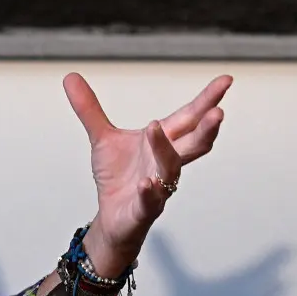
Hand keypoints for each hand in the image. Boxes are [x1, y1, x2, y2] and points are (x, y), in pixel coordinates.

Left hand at [64, 73, 231, 272]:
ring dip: (166, 150)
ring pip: (171, 169)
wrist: (111, 218)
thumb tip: (70, 77)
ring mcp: (158, 188)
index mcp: (161, 142)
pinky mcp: (143, 210)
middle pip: (194, 144)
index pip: (189, 118)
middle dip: (206, 128)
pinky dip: (149, 192)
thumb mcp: (102, 138)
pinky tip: (146, 183)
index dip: (207, 100)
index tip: (226, 81)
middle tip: (218, 112)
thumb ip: (89, 109)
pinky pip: (150, 202)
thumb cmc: (118, 177)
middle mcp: (165, 163)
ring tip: (154, 127)